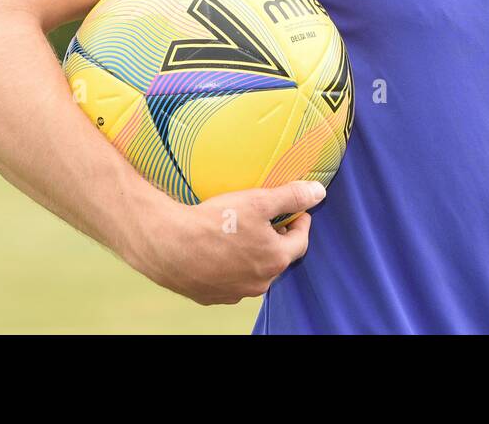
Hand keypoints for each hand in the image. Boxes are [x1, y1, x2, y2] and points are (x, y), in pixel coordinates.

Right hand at [123, 179, 325, 304]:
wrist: (169, 245)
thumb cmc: (216, 222)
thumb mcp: (258, 200)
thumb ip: (291, 196)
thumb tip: (319, 192)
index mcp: (275, 259)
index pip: (300, 241)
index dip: (300, 223)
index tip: (297, 212)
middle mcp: (259, 283)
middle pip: (277, 258)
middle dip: (276, 239)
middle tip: (267, 220)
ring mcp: (235, 292)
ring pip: (253, 271)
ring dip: (253, 254)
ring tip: (242, 233)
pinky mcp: (212, 296)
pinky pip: (229, 280)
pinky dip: (230, 266)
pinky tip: (218, 249)